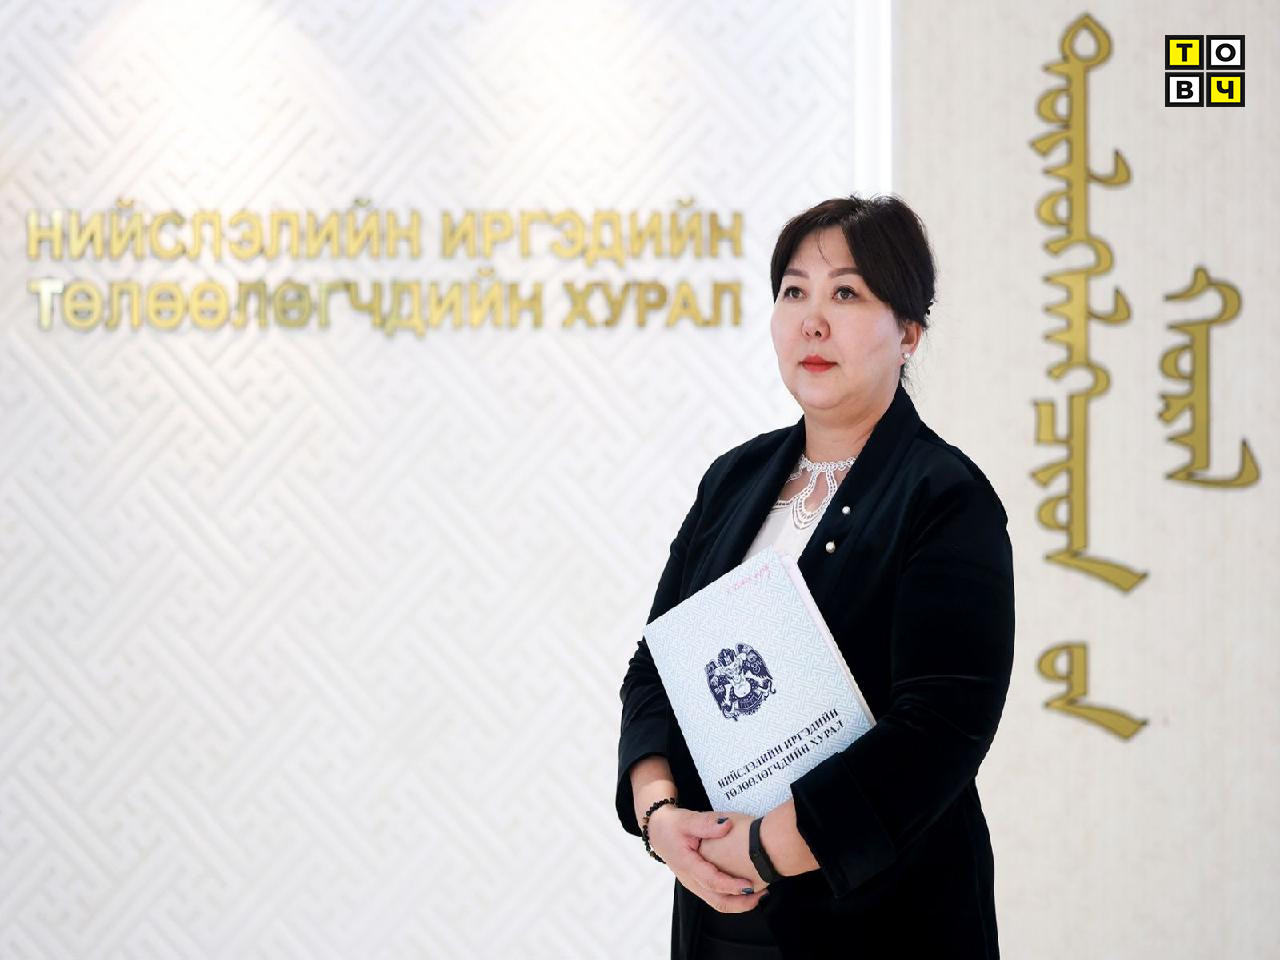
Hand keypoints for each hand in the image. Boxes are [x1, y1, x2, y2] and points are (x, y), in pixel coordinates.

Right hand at [646, 805, 764, 912]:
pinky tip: (747, 888)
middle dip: (741, 903)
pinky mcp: (698, 884)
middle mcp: (691, 880)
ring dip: (740, 903)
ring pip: (718, 903)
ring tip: (761, 894)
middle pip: (717, 902)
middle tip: (763, 894)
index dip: (731, 885)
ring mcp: (694, 885)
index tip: (750, 885)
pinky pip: (717, 897)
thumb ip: (707, 823)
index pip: (711, 881)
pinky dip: (733, 897)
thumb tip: (728, 824)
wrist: (658, 832)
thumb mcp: (687, 819)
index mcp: (687, 865)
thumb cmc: (673, 825)